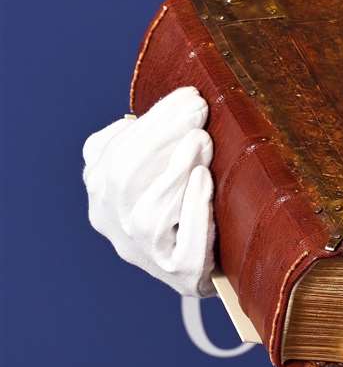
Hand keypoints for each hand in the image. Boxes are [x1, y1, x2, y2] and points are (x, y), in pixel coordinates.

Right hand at [82, 86, 216, 297]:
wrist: (215, 262)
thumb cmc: (188, 201)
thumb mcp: (162, 167)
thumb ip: (155, 139)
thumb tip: (180, 101)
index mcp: (103, 194)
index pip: (110, 153)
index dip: (149, 122)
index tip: (188, 95)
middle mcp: (115, 224)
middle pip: (122, 177)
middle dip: (161, 135)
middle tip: (198, 110)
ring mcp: (145, 251)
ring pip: (146, 212)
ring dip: (175, 169)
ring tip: (201, 139)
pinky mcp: (180, 271)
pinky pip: (181, 243)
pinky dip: (192, 206)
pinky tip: (204, 178)